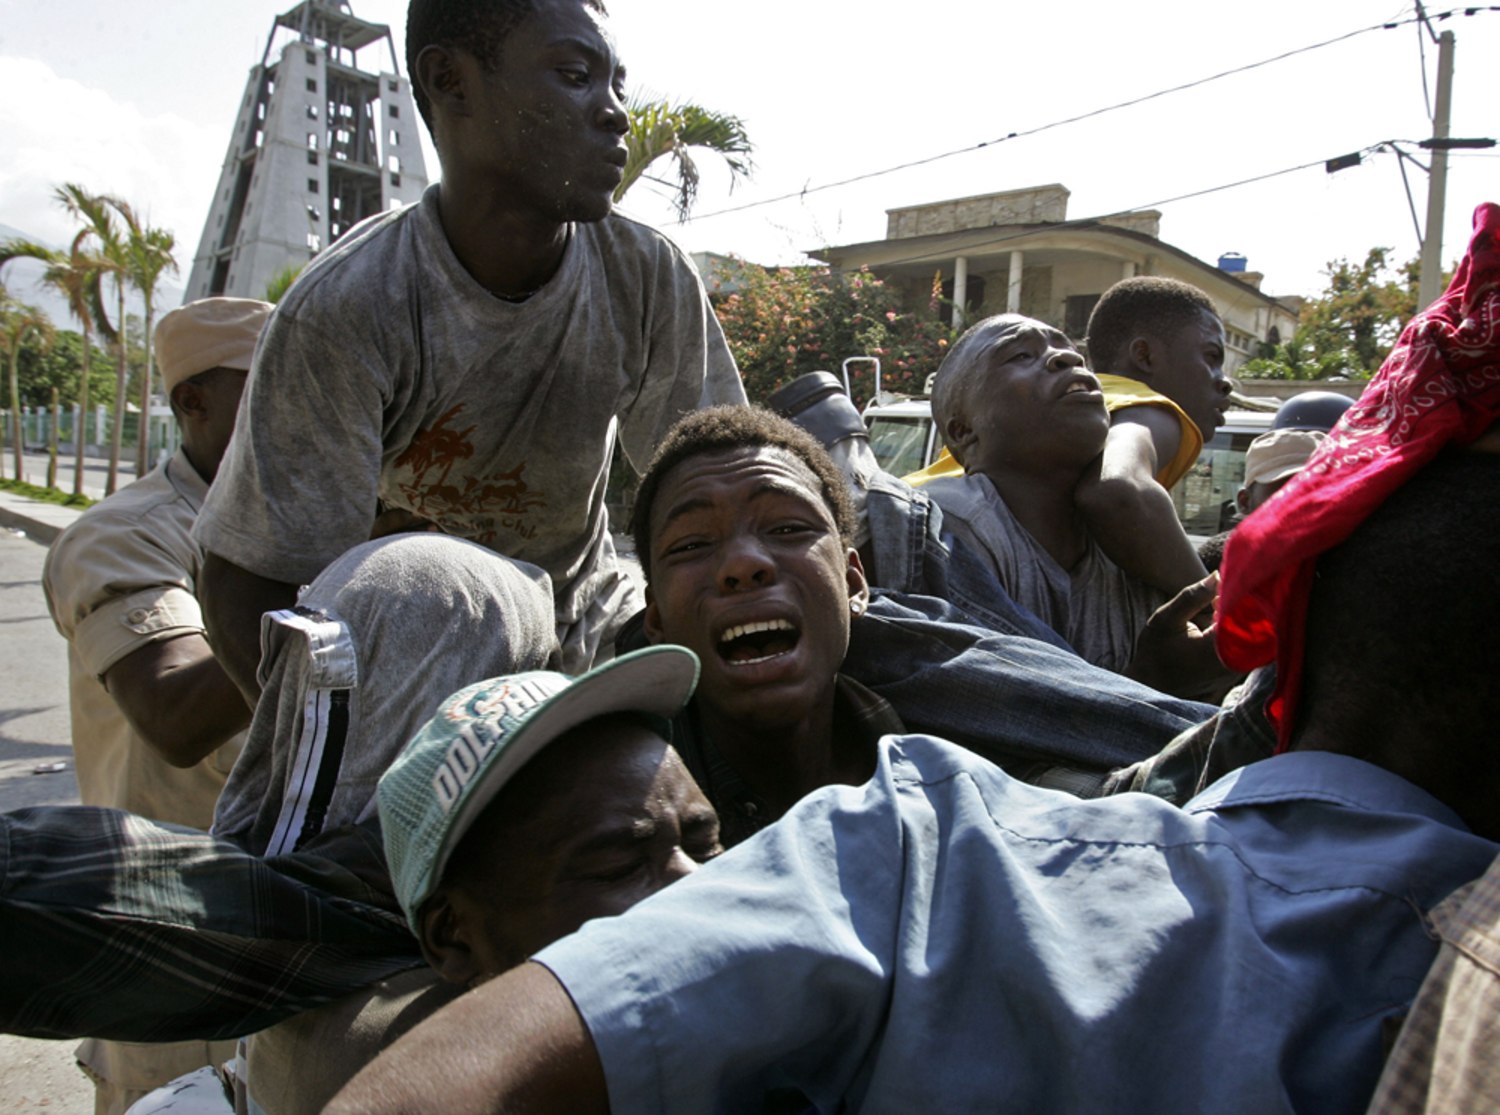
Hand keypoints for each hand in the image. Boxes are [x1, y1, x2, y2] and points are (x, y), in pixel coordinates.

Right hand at [1126, 573, 1242, 702]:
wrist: (1152, 685)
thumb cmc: (1155, 652)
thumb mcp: (1166, 619)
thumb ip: (1192, 597)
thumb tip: (1218, 574)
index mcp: (1216, 649)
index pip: (1243, 614)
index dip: (1235, 596)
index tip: (1218, 588)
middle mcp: (1233, 662)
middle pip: (1254, 625)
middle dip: (1239, 605)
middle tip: (1217, 596)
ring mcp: (1238, 669)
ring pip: (1253, 635)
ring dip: (1238, 617)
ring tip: (1214, 609)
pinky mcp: (1237, 672)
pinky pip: (1248, 645)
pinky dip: (1236, 629)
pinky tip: (1216, 623)